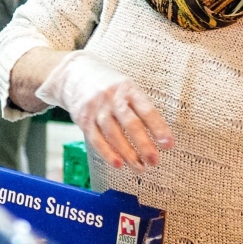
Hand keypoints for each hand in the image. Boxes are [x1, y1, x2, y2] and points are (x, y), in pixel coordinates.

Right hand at [37, 52, 172, 170]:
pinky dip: (107, 153)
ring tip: (140, 168)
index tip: (168, 144)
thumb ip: (141, 108)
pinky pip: (96, 139)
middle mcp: (113, 98)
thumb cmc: (109, 87)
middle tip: (154, 161)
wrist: (74, 74)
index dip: (158, 128)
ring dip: (127, 154)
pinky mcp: (84, 119)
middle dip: (144, 144)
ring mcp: (97, 109)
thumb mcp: (127, 88)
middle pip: (130, 123)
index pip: (147, 110)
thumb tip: (160, 135)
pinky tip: (118, 164)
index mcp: (129, 89)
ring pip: (113, 134)